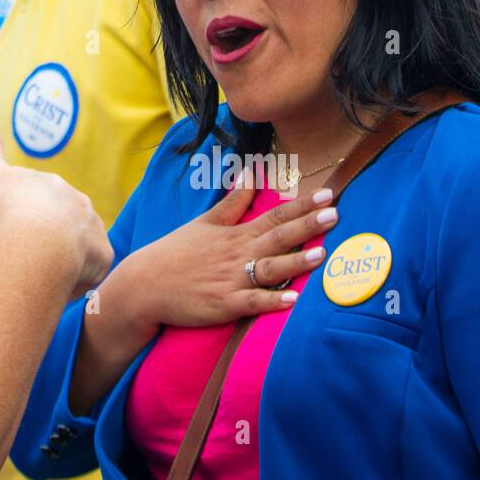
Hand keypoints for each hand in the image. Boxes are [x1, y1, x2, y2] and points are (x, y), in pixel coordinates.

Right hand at [0, 113, 111, 299]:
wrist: (39, 240)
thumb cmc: (9, 209)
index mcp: (55, 188)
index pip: (40, 205)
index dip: (21, 221)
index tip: (7, 235)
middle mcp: (79, 206)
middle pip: (60, 227)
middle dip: (41, 243)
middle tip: (18, 260)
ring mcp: (93, 231)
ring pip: (76, 250)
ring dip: (60, 262)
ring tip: (36, 277)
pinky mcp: (102, 258)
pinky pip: (89, 272)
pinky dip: (73, 281)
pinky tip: (52, 286)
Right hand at [111, 181, 339, 333]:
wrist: (144, 285)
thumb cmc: (176, 253)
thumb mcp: (206, 222)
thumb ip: (235, 202)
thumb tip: (252, 174)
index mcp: (236, 234)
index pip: (275, 216)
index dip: (302, 206)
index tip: (327, 194)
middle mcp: (238, 255)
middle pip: (278, 238)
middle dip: (308, 226)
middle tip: (334, 213)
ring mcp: (231, 281)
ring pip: (269, 270)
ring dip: (295, 262)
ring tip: (321, 254)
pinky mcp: (224, 306)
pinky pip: (252, 303)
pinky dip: (272, 301)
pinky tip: (292, 300)